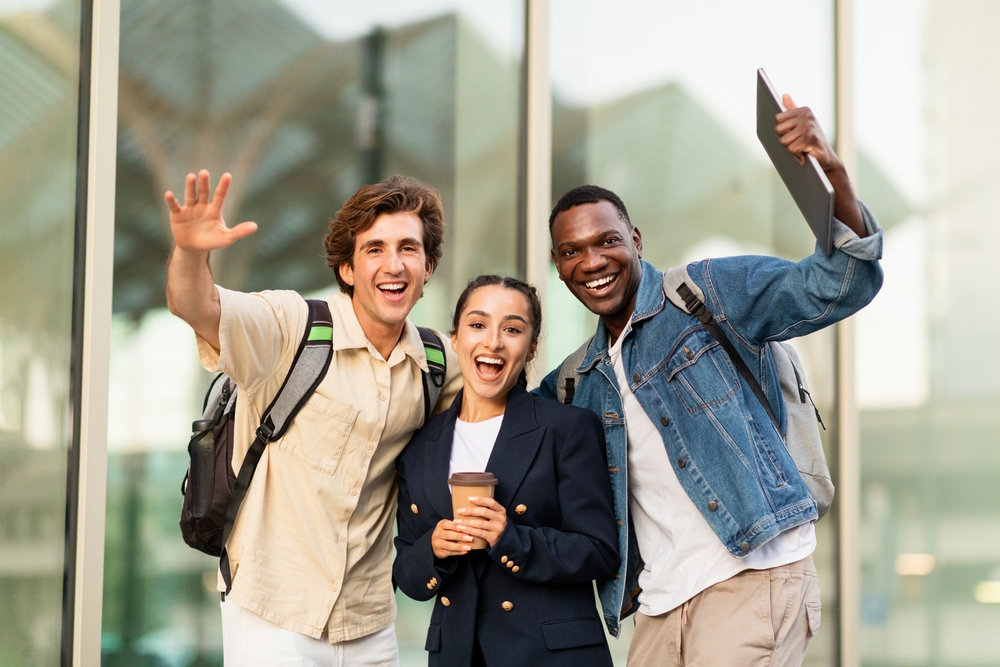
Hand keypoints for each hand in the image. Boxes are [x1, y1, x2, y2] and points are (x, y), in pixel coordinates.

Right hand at [164, 170, 257, 251]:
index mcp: (215, 209)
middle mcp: (202, 205)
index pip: (220, 196)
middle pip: (204, 192)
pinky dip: (171, 200)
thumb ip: (239, 231)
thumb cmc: (212, 240)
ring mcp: (189, 208)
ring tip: (191, 176)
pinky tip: (169, 194)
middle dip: (204, 182)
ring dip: (190, 186)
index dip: (223, 186)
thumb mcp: (226, 238)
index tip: (227, 175)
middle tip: (204, 173)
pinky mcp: (177, 214)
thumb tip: (255, 226)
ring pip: (190, 195)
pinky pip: (174, 206)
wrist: (194, 248)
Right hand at [431, 519, 473, 557]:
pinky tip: (465, 551)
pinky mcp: (440, 552)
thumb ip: (456, 525)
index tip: (465, 527)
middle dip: (460, 537)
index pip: (447, 524)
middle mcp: (438, 534)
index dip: (456, 526)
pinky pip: (450, 553)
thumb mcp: (448, 526)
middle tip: (470, 538)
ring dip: (460, 547)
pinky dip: (458, 552)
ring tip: (469, 547)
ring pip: (449, 545)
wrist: (435, 543)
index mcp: (441, 525)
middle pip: (448, 535)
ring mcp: (438, 544)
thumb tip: (470, 526)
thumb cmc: (446, 532)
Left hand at [454, 497, 507, 546]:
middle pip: (484, 512)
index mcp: (501, 510)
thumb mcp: (496, 516)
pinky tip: (462, 529)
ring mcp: (498, 528)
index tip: (469, 498)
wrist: (505, 541)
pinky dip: (469, 530)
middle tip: (459, 511)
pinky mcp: (493, 537)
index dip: (480, 499)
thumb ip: (487, 509)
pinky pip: (479, 533)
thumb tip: (469, 501)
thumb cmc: (495, 525)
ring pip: (480, 523)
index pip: (491, 502)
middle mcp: (500, 518)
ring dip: (467, 522)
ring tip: (457, 521)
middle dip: (470, 511)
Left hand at [776, 94, 864, 235]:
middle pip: (778, 130)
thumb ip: (792, 109)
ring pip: (783, 141)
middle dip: (786, 140)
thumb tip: (784, 95)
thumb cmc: (812, 142)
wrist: (827, 160)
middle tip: (799, 143)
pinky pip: (791, 148)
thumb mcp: (802, 124)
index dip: (783, 131)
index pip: (777, 119)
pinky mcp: (811, 139)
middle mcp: (807, 116)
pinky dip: (797, 155)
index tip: (794, 134)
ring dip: (791, 149)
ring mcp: (809, 127)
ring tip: (803, 149)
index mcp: (803, 110)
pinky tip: (806, 154)